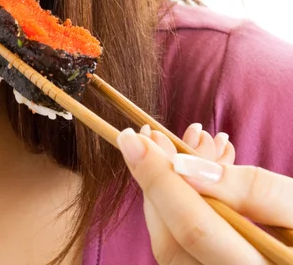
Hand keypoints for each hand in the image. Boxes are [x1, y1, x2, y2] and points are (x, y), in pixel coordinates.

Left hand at [117, 124, 292, 263]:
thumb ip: (253, 191)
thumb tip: (185, 166)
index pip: (194, 227)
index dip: (159, 179)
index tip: (133, 138)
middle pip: (172, 242)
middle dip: (157, 182)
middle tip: (150, 137)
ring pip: (171, 246)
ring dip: (165, 191)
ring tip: (182, 148)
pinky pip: (183, 249)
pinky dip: (179, 208)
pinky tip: (192, 177)